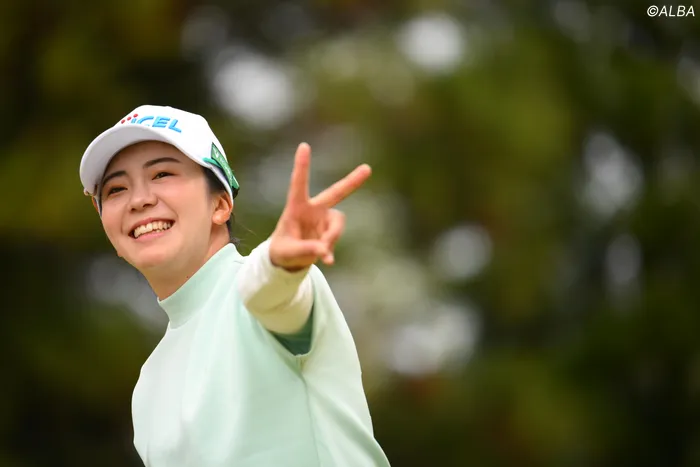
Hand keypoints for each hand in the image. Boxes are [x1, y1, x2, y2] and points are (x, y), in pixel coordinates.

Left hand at [269, 142, 370, 270]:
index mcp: (296, 207)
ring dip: (332, 237)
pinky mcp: (329, 231)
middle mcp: (312, 209)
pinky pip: (336, 237)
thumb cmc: (282, 251)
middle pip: (335, 193)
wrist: (288, 260)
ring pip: (338, 224)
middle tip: (367, 169)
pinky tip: (327, 260)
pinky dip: (331, 249)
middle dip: (352, 182)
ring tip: (321, 253)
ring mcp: (323, 219)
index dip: (301, 166)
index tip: (304, 145)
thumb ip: (306, 250)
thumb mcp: (289, 252)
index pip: (298, 184)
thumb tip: (324, 251)